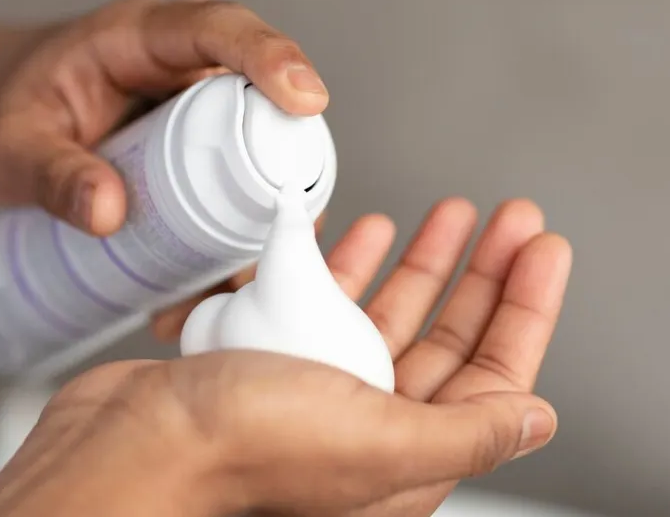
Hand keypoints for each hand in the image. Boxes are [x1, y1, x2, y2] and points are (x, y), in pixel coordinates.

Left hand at [0, 0, 328, 328]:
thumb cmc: (3, 112)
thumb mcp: (10, 146)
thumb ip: (52, 175)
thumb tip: (110, 212)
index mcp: (140, 36)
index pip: (218, 28)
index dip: (270, 56)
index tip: (306, 98)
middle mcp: (184, 68)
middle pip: (262, 102)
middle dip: (285, 167)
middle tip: (285, 230)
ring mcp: (199, 115)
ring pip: (259, 159)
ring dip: (260, 223)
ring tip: (231, 283)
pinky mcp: (201, 157)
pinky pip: (236, 195)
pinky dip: (232, 246)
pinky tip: (205, 292)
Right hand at [0, 198, 570, 516]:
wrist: (127, 444)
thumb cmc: (237, 452)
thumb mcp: (375, 443)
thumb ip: (464, 432)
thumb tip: (539, 418)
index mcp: (404, 455)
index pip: (493, 375)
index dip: (524, 307)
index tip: (542, 245)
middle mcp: (366, 427)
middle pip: (448, 338)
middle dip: (483, 273)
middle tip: (508, 218)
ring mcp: (317, 392)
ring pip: (389, 316)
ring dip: (420, 263)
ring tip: (448, 215)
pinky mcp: (269, 363)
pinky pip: (325, 304)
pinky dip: (345, 265)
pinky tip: (359, 232)